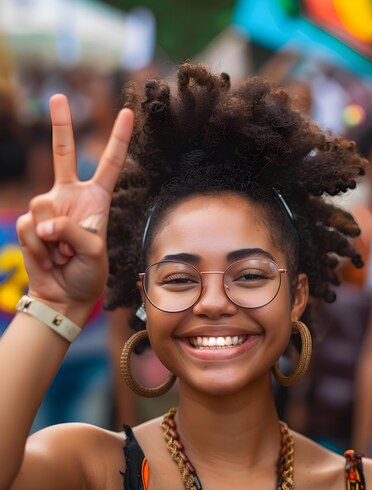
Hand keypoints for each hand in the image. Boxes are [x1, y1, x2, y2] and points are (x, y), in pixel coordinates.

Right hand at [17, 95, 133, 312]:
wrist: (63, 296)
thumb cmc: (88, 275)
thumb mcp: (95, 253)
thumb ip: (74, 232)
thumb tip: (46, 223)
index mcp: (96, 201)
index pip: (109, 166)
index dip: (118, 140)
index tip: (128, 113)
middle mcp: (71, 198)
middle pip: (64, 154)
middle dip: (60, 125)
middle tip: (58, 97)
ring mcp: (48, 209)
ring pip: (42, 205)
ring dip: (54, 237)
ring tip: (63, 255)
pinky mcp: (29, 224)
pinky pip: (29, 227)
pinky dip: (40, 248)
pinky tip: (48, 258)